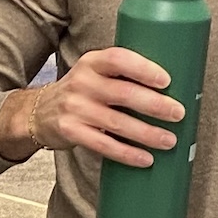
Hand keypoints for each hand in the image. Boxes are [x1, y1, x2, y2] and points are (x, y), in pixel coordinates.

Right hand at [0, 47, 183, 166]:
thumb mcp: (95, 73)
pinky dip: (127, 153)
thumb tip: (173, 90)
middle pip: (124, 93)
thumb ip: (123, 75)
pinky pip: (104, 145)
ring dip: (147, 133)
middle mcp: (82, 82)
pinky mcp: (71, 131)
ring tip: (169, 140)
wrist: (39, 112)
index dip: (144, 68)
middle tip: (178, 113)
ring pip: (117, 123)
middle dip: (155, 105)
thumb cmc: (81, 92)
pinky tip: (145, 158)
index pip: (119, 59)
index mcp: (93, 62)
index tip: (166, 80)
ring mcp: (75, 108)